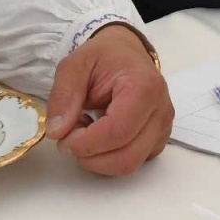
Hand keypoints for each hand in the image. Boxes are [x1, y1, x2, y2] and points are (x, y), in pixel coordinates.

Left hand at [45, 24, 172, 175]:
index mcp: (144, 87)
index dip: (86, 144)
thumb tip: (57, 132)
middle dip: (91, 157)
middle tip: (69, 139)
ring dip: (99, 159)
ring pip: (130, 165)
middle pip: (127, 157)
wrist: (127, 54)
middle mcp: (160, 111)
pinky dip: (110, 158)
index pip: (117, 131)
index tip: (63, 139)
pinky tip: (99, 136)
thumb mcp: (75, 65)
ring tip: (84, 133)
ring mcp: (162, 128)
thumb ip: (63, 96)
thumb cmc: (104, 57)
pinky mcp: (158, 141)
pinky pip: (133, 162)